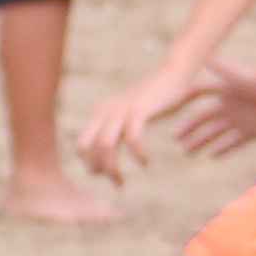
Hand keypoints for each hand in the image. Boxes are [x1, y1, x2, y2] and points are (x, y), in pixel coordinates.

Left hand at [73, 65, 191, 184]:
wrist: (174, 73)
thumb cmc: (155, 98)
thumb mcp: (130, 113)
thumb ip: (118, 128)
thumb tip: (110, 149)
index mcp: (101, 112)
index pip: (81, 144)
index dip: (88, 163)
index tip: (105, 175)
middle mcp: (106, 110)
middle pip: (87, 147)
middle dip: (95, 168)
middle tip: (113, 182)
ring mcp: (121, 109)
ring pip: (105, 145)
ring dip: (111, 168)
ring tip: (121, 182)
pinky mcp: (139, 110)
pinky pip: (132, 138)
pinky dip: (137, 154)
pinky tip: (145, 163)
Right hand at [169, 60, 255, 156]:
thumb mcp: (236, 75)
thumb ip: (219, 68)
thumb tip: (203, 58)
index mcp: (222, 92)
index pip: (198, 100)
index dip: (184, 106)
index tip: (170, 115)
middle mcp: (228, 107)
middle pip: (204, 121)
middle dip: (190, 130)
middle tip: (176, 140)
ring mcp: (238, 121)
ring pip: (215, 134)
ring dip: (201, 142)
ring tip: (187, 152)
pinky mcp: (250, 132)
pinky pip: (232, 143)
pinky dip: (222, 149)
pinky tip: (211, 156)